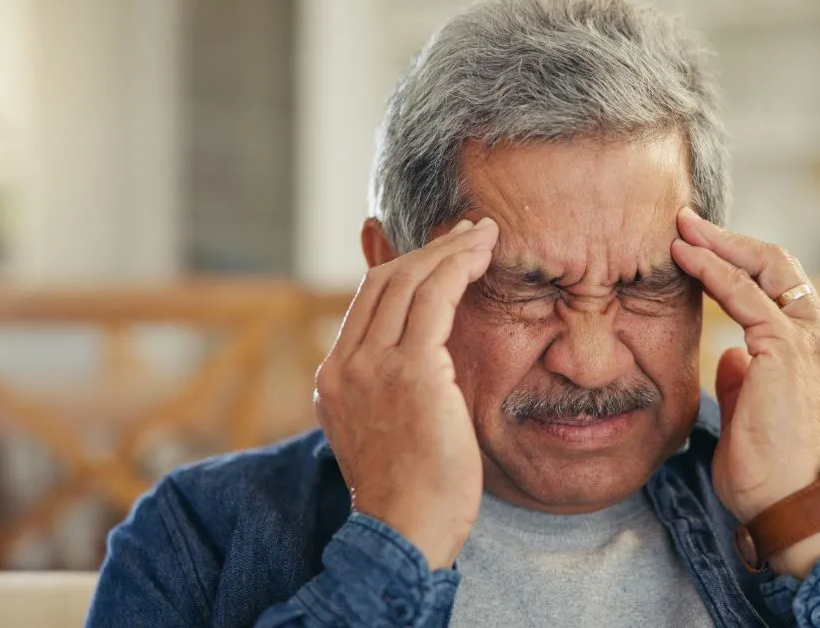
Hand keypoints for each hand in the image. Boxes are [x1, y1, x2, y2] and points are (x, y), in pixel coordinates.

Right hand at [314, 217, 498, 569]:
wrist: (405, 533)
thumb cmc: (411, 494)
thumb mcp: (385, 434)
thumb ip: (389, 392)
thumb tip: (422, 362)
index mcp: (334, 379)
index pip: (367, 302)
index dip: (406, 267)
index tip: (442, 254)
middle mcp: (345, 365)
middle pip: (384, 280)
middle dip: (430, 249)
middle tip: (468, 231)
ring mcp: (373, 366)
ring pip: (409, 280)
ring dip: (450, 250)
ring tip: (484, 235)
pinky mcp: (412, 371)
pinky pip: (436, 298)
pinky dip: (460, 268)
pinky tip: (485, 257)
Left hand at [670, 208, 819, 524]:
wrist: (786, 504)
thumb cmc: (766, 471)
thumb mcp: (751, 411)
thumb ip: (745, 376)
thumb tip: (729, 353)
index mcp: (819, 354)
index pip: (783, 291)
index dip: (742, 264)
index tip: (703, 250)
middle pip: (780, 267)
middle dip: (731, 240)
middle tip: (688, 223)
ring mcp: (811, 341)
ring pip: (765, 269)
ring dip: (718, 245)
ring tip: (680, 230)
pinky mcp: (788, 348)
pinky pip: (744, 294)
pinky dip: (712, 270)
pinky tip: (685, 256)